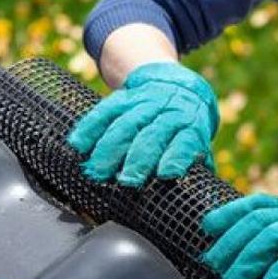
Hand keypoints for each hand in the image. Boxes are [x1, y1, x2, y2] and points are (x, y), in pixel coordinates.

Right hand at [67, 62, 217, 186]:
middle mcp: (168, 111)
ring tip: (97, 172)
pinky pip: (104, 110)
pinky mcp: (124, 97)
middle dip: (138, 159)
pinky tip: (78, 144)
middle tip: (126, 181)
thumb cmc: (187, 126)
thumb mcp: (198, 140)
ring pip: (125, 124)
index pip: (185, 141)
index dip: (175, 156)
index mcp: (190, 125)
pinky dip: (90, 127)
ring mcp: (145, 103)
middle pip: (152, 134)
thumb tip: (198, 193)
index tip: (165, 174)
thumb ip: (195, 163)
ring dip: (108, 149)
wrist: (176, 85)